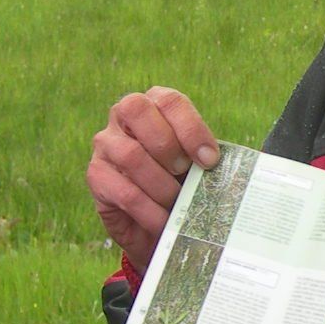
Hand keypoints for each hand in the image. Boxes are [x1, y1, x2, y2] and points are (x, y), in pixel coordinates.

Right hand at [86, 87, 219, 272]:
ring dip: (161, 184)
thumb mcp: (197, 164)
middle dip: (168, 145)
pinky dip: (150, 211)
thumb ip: (205, 155)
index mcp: (153, 104)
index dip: (191, 128)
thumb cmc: (181, 181)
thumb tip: (228, 161)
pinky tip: (165, 222)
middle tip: (185, 173)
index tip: (210, 160)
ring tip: (178, 202)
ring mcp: (105, 145)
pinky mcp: (96, 177)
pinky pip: (124, 192)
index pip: (169, 101)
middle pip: (137, 111)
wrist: (156, 222)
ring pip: (130, 155)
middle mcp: (122, 117)